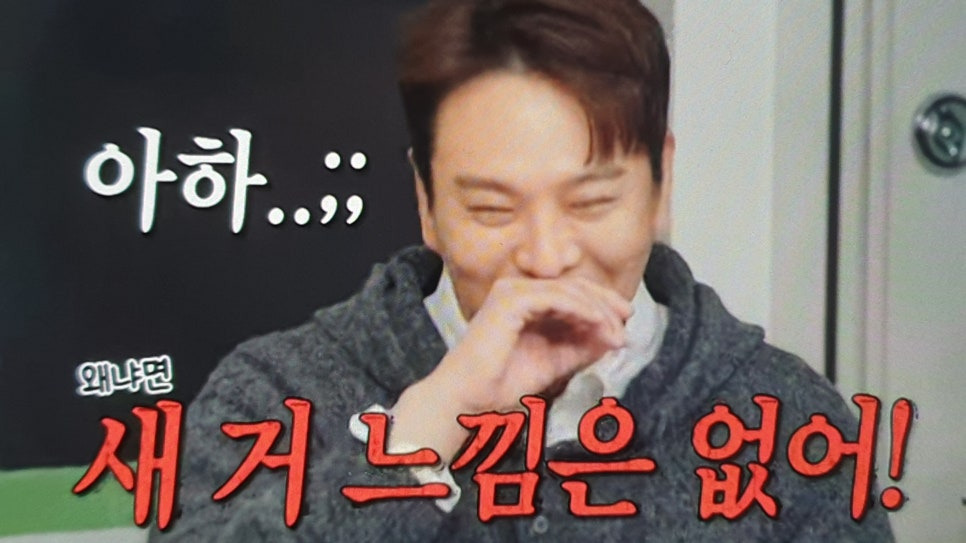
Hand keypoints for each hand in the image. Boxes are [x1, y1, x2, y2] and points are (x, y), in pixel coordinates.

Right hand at [391, 277, 631, 461]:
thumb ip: (581, 347)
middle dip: (606, 305)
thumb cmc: (502, 385)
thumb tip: (613, 336)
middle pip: (574, 287)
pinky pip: (556, 298)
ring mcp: (512, 292)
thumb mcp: (555, 363)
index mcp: (525, 303)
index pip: (572, 294)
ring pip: (569, 291)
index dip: (603, 306)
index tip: (624, 327)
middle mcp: (517, 291)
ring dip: (598, 311)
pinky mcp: (511, 299)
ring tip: (616, 334)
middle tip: (627, 324)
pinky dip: (582, 309)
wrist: (470, 400)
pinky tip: (599, 324)